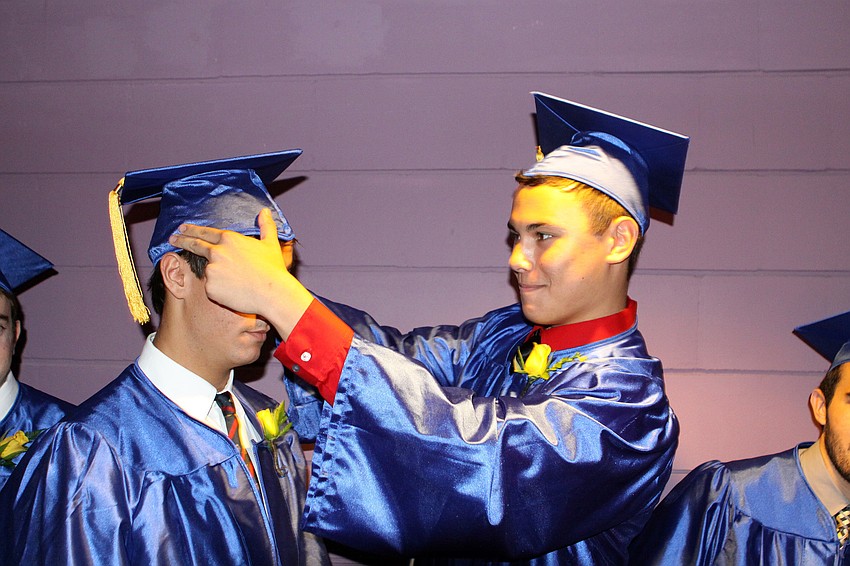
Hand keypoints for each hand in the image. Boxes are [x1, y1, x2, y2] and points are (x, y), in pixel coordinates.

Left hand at [168, 208, 312, 337]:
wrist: (272, 293)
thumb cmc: (273, 269)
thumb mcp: (270, 244)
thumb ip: (266, 226)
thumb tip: (265, 211)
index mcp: (229, 239)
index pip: (205, 233)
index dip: (192, 230)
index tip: (181, 229)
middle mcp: (217, 252)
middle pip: (194, 245)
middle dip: (181, 240)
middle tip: (172, 239)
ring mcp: (212, 270)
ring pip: (209, 272)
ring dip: (218, 276)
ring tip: (237, 282)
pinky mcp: (210, 287)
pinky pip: (212, 289)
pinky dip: (220, 290)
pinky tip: (235, 292)